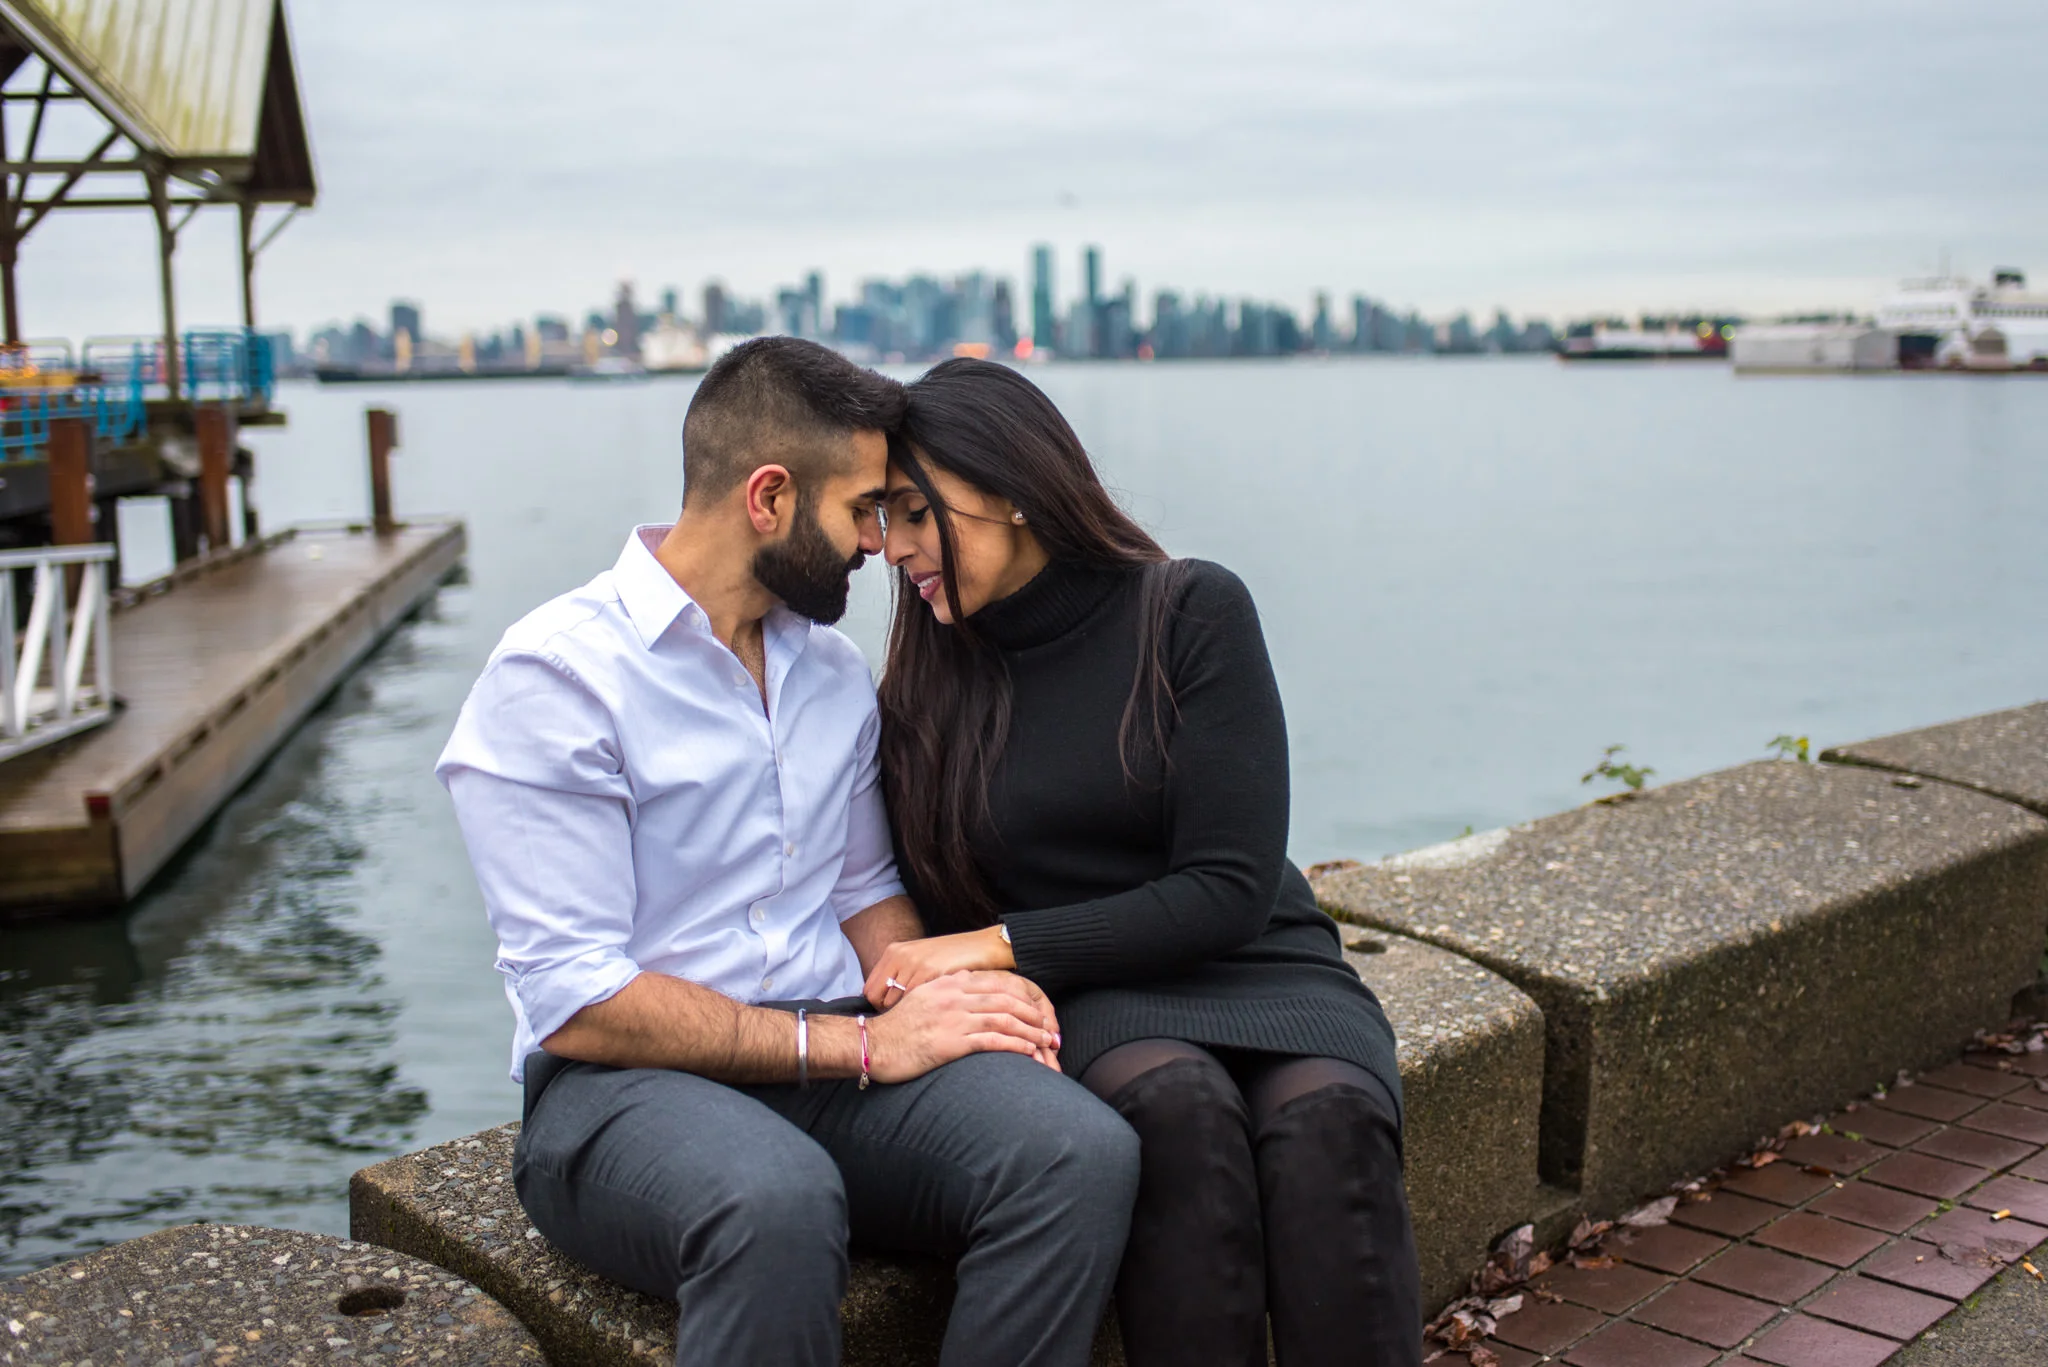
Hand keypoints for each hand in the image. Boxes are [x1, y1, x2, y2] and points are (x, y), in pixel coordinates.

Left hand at [864, 926, 1013, 1008]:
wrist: (982, 946)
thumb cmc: (952, 957)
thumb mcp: (921, 961)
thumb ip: (902, 974)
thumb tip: (887, 998)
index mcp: (894, 952)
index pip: (870, 989)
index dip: (878, 1006)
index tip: (890, 1017)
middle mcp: (899, 956)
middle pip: (877, 998)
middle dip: (888, 1014)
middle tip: (902, 1023)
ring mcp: (914, 963)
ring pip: (894, 1002)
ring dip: (904, 1015)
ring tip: (914, 1023)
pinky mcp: (930, 971)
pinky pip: (915, 1000)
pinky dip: (919, 1011)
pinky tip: (928, 1016)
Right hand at [866, 970, 1061, 1082]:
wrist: (873, 1046)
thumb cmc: (897, 1028)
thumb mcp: (922, 998)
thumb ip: (945, 989)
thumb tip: (964, 981)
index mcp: (948, 984)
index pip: (995, 984)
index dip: (1020, 996)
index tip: (1035, 1009)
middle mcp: (954, 997)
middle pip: (1005, 1000)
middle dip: (1032, 1014)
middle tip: (1048, 1027)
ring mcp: (954, 1018)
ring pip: (1003, 1020)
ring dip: (1029, 1031)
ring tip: (1045, 1041)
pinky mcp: (952, 1042)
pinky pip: (993, 1041)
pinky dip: (1015, 1046)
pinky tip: (1028, 1053)